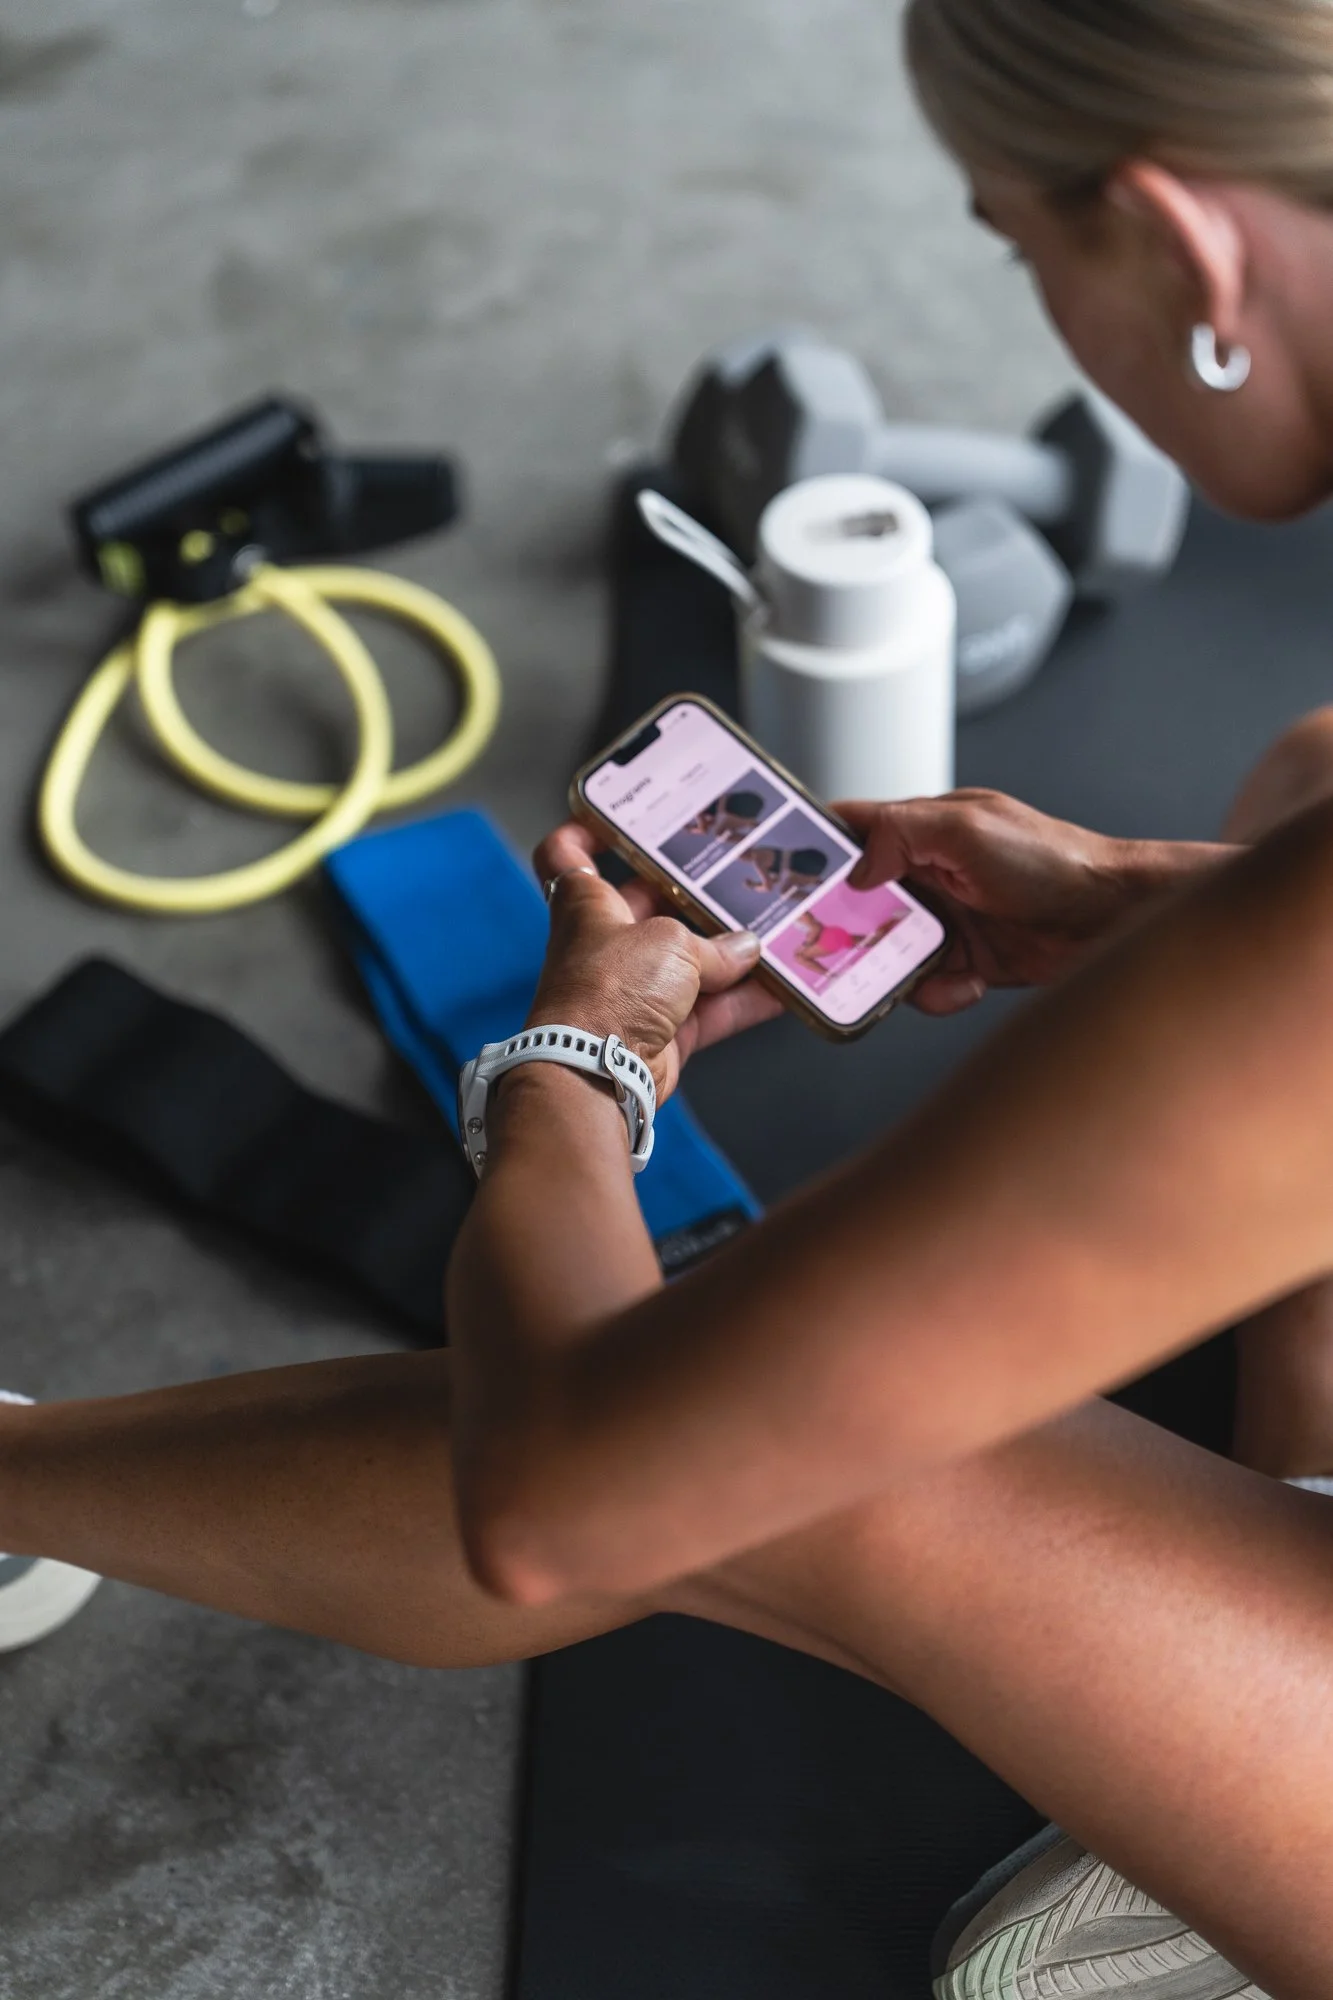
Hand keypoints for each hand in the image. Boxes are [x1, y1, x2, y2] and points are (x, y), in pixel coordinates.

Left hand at [529, 823, 781, 1099]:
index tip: (619, 816)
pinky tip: (785, 990)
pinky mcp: (661, 1032)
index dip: (587, 830)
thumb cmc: (610, 989)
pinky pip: (712, 1011)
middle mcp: (608, 946)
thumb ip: (714, 944)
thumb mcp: (670, 941)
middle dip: (694, 894)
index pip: (567, 855)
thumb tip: (745, 949)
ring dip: (732, 954)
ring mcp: (635, 991)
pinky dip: (746, 1003)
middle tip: (736, 876)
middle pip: (650, 906)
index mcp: (588, 905)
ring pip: (691, 963)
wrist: (596, 1071)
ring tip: (775, 931)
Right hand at [839, 790, 1147, 1015]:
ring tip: (923, 970)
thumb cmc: (1056, 860)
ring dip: (897, 968)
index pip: (854, 830)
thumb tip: (855, 865)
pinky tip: (967, 983)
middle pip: (860, 902)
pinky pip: (929, 984)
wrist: (1113, 919)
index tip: (787, 878)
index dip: (818, 850)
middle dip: (848, 928)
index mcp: (926, 829)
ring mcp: (949, 918)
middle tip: (840, 948)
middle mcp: (932, 873)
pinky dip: (940, 991)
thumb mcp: (970, 830)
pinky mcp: (969, 960)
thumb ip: (902, 832)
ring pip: (889, 950)